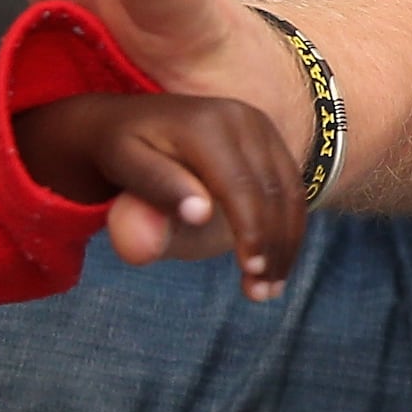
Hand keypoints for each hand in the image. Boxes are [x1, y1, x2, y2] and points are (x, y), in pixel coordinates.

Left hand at [16, 87, 304, 294]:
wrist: (129, 122)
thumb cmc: (121, 152)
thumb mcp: (122, 166)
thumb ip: (154, 189)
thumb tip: (201, 213)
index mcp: (202, 124)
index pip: (239, 185)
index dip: (252, 230)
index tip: (251, 271)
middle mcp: (239, 118)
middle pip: (272, 191)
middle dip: (272, 246)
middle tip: (260, 293)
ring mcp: (259, 127)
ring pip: (289, 193)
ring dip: (286, 246)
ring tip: (267, 289)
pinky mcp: (270, 141)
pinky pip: (290, 190)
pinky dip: (288, 232)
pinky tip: (274, 266)